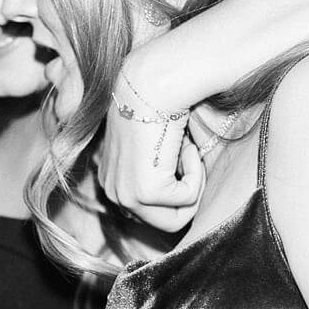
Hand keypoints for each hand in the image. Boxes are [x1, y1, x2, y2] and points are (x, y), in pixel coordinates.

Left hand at [96, 66, 201, 232]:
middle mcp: (113, 193)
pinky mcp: (145, 193)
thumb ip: (159, 173)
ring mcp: (126, 196)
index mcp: (112, 183)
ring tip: (185, 151)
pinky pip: (189, 198)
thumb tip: (182, 196)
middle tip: (190, 161)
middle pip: (165, 224)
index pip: (151, 214)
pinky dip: (196, 171)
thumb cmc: (158, 107)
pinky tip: (184, 145)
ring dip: (194, 183)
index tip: (181, 162)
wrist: (153, 85)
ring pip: (178, 219)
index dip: (176, 192)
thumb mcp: (152, 147)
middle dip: (188, 197)